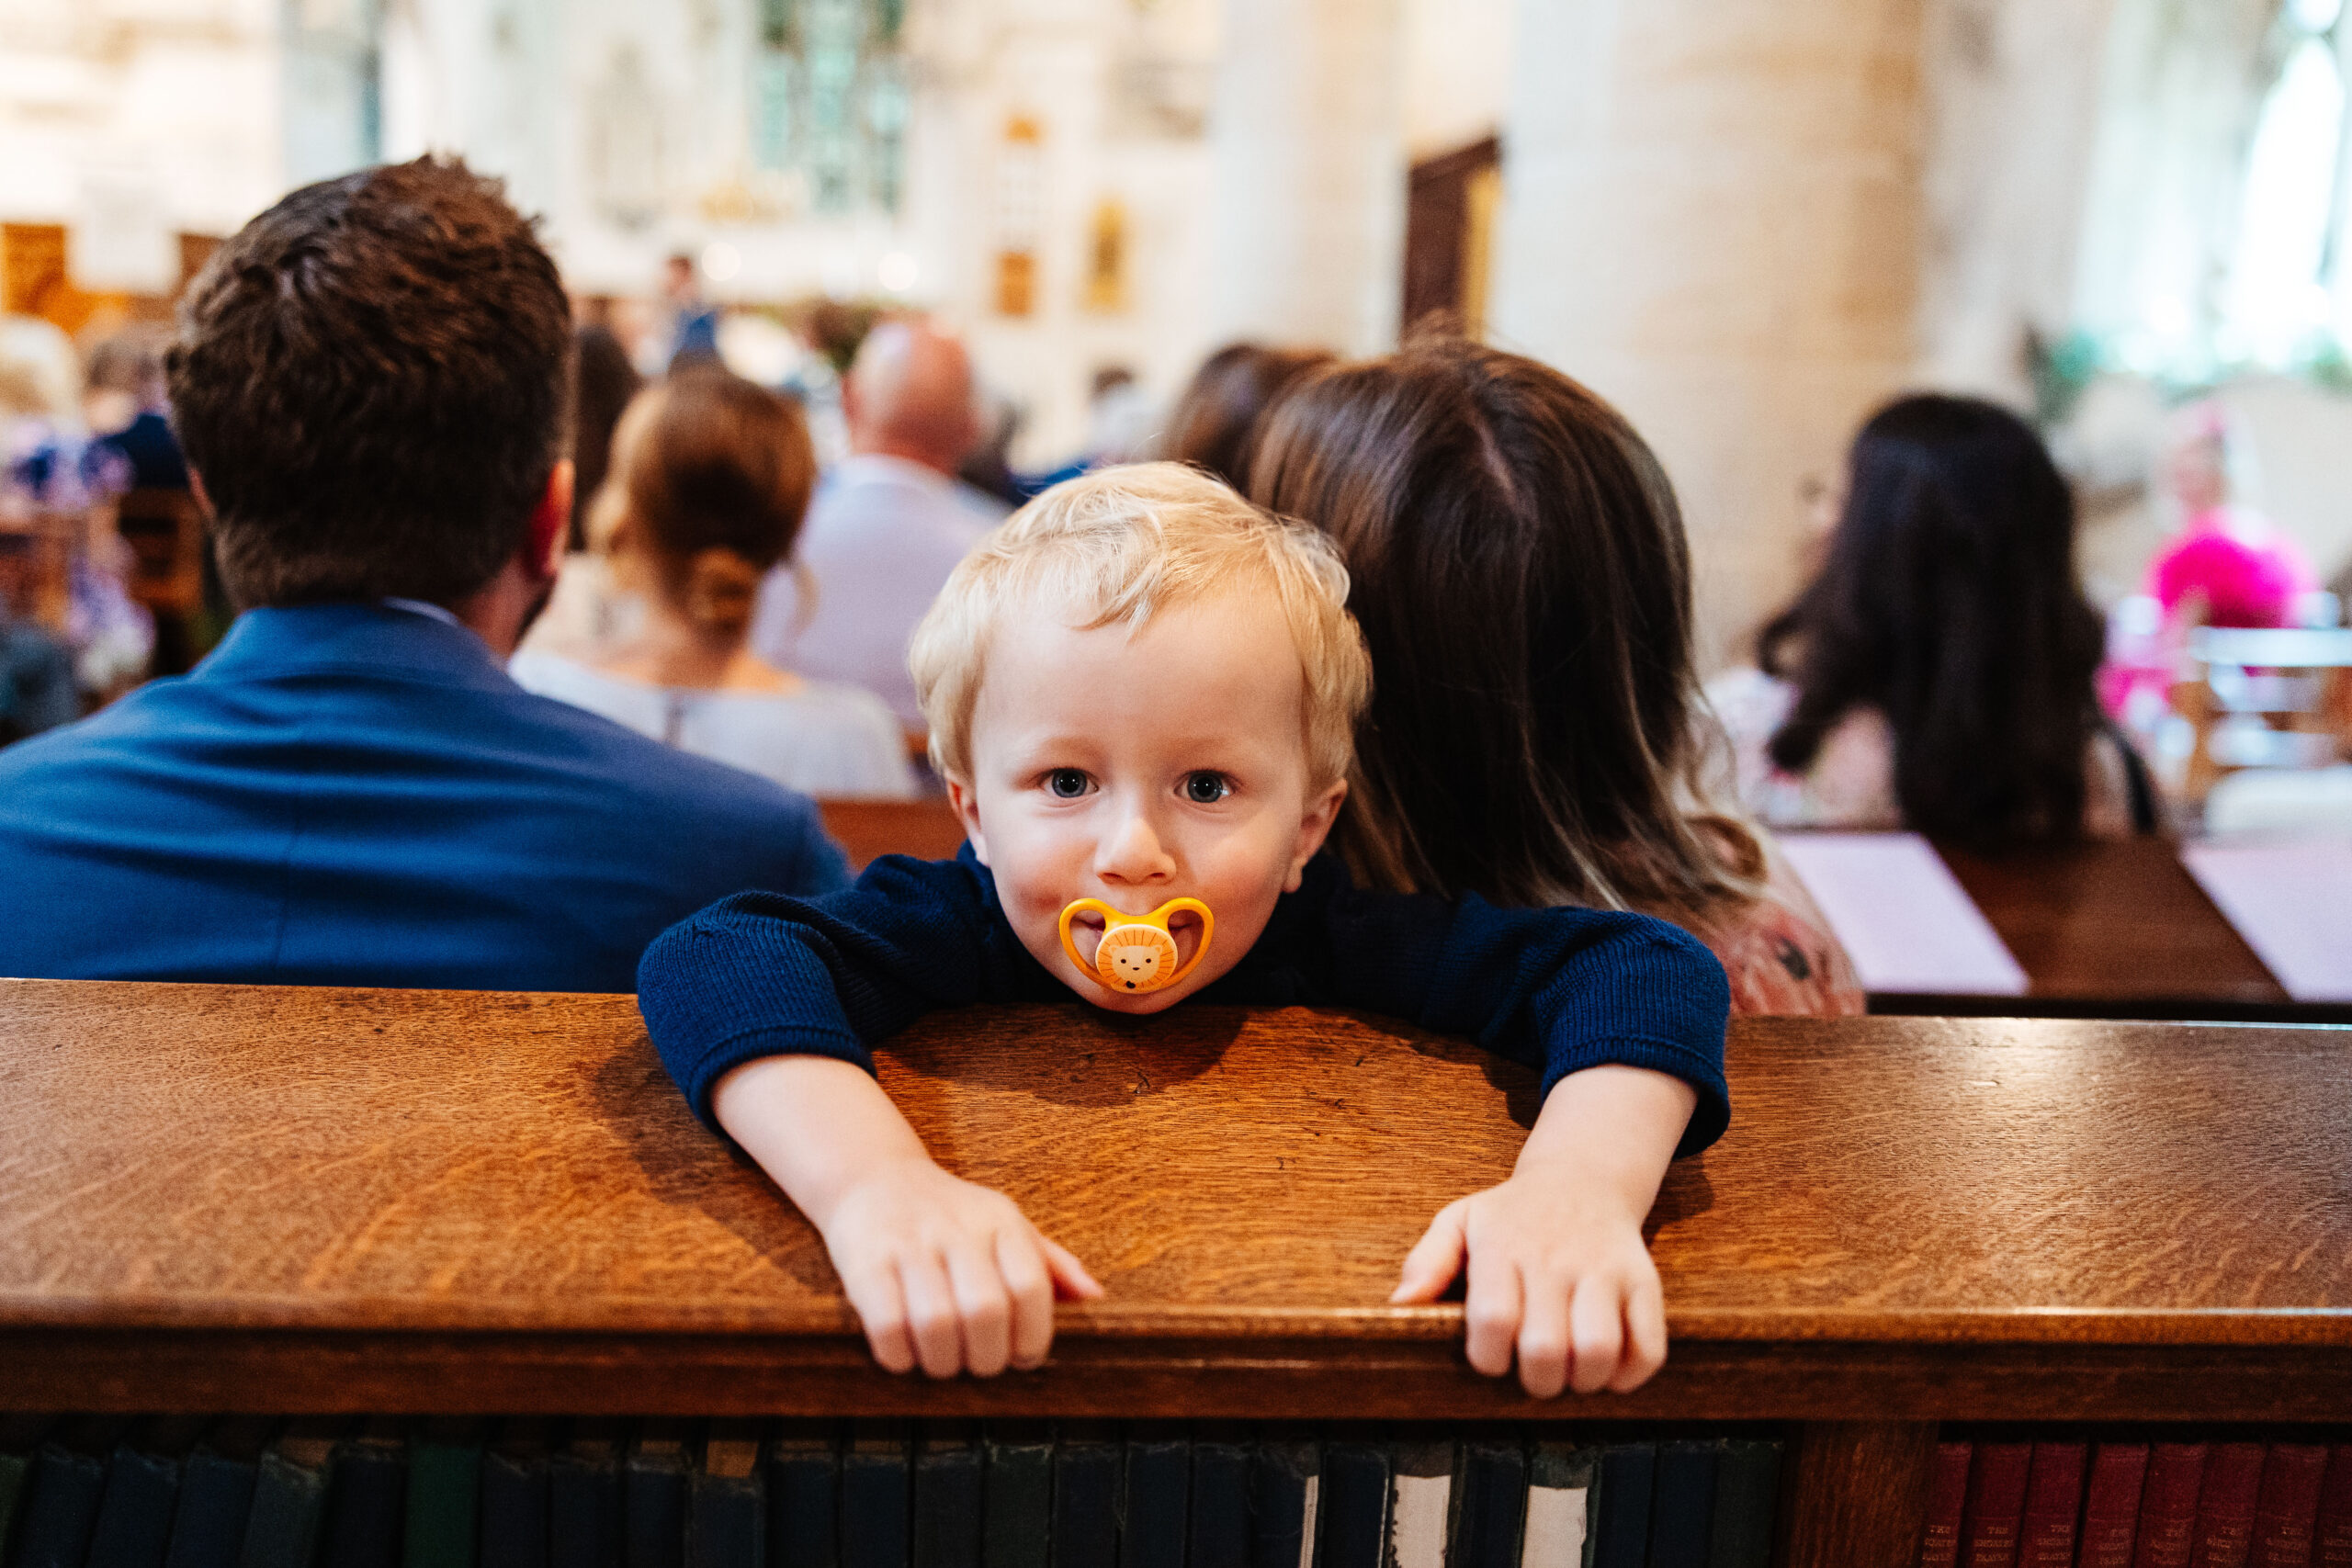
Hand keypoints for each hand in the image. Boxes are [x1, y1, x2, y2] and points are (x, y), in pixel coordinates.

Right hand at [818, 1157, 1103, 1376]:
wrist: (872, 1177)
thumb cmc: (950, 1215)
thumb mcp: (1005, 1224)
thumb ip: (1050, 1263)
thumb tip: (1095, 1296)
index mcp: (999, 1221)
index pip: (1031, 1287)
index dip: (1033, 1337)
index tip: (1023, 1356)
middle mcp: (956, 1229)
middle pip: (985, 1312)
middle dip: (988, 1358)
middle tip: (980, 1363)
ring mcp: (907, 1244)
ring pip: (936, 1324)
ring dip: (943, 1362)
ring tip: (944, 1361)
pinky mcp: (863, 1263)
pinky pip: (887, 1326)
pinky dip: (900, 1356)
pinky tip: (906, 1353)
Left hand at [1391, 1175, 1664, 1397]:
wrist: (1582, 1179)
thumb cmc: (1511, 1215)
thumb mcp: (1459, 1221)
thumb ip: (1427, 1261)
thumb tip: (1400, 1305)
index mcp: (1502, 1246)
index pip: (1492, 1319)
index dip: (1488, 1356)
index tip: (1491, 1356)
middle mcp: (1554, 1257)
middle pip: (1545, 1347)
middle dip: (1535, 1380)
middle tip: (1533, 1372)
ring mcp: (1603, 1269)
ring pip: (1598, 1350)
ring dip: (1582, 1381)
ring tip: (1570, 1371)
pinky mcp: (1643, 1280)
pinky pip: (1648, 1347)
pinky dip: (1628, 1375)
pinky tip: (1608, 1367)